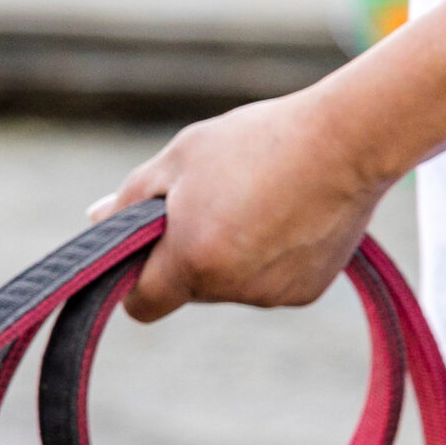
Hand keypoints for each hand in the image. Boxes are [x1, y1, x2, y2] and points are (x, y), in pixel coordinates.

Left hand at [88, 86, 393, 322]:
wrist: (350, 140)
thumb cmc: (255, 143)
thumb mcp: (179, 160)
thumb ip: (130, 199)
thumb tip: (96, 221)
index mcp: (192, 261)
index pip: (141, 304)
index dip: (134, 280)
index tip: (143, 250)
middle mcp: (232, 289)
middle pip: (186, 288)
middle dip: (185, 254)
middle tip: (209, 201)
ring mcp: (273, 294)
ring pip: (227, 284)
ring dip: (227, 253)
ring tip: (255, 198)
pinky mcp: (307, 291)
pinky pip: (266, 280)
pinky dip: (267, 256)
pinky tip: (286, 213)